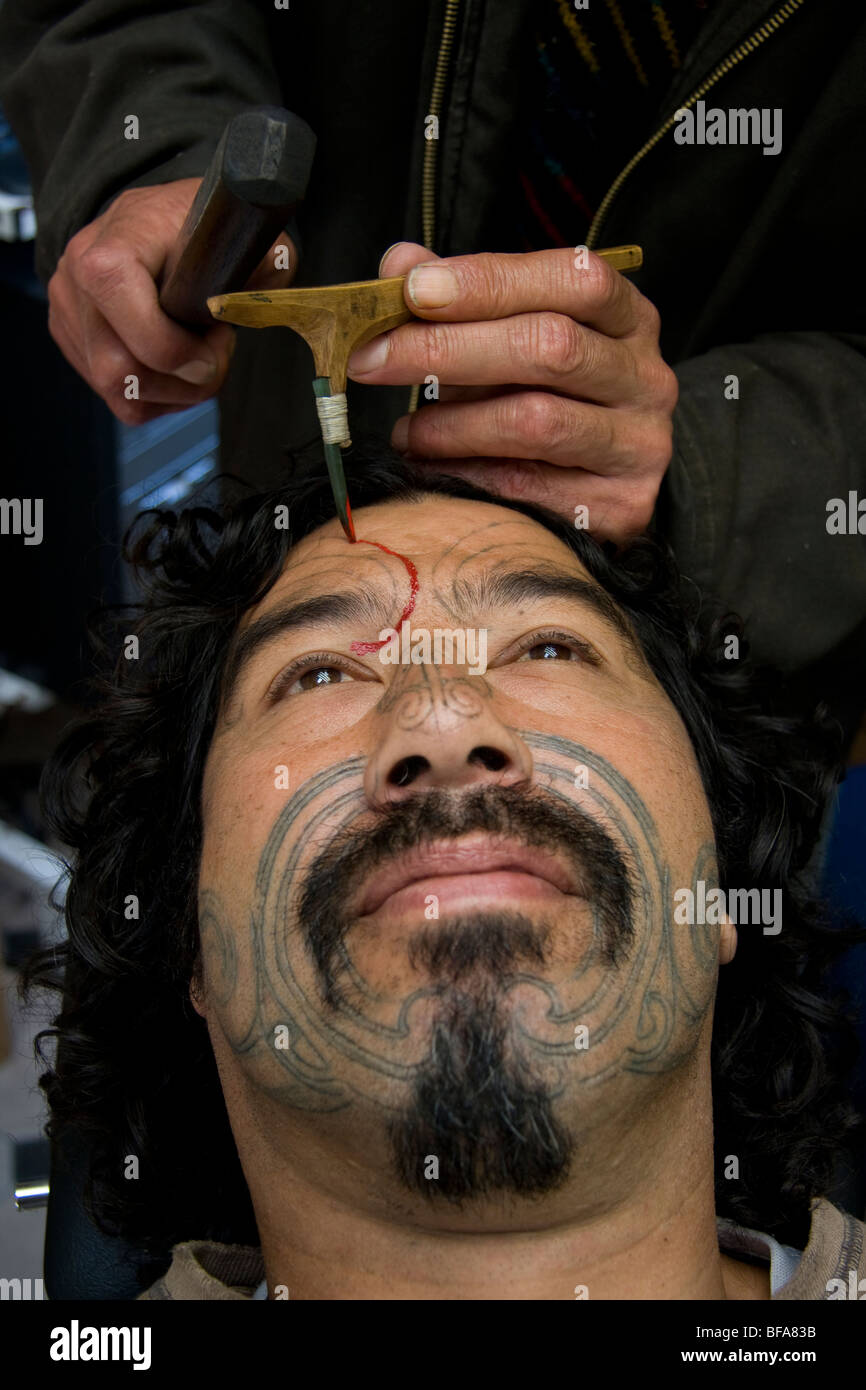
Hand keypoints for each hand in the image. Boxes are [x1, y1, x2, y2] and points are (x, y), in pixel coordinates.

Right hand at [48, 178, 296, 423]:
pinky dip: (157, 393)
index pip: (125, 311)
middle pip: (118, 371)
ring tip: (197, 354)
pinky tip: (177, 363)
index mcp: (114, 245)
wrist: (158, 220)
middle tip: (213, 352)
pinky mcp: (72, 339)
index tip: (216, 343)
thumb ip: (262, 268)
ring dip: (173, 390)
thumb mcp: (244, 235)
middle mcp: (76, 278)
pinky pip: (118, 397)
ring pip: (120, 393)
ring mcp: (68, 312)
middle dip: (181, 380)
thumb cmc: (201, 228)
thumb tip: (257, 304)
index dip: (177, 350)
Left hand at [347, 242, 677, 540]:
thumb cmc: (544, 400)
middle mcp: (646, 378)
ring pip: (537, 421)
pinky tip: (433, 470)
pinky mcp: (621, 506)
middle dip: (447, 349)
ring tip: (404, 430)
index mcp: (628, 318)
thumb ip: (460, 299)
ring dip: (451, 424)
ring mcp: (639, 445)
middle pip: (550, 347)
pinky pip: (527, 488)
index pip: (573, 278)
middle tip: (372, 360)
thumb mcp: (508, 339)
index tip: (413, 290)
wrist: (598, 489)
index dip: (491, 280)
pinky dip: (466, 476)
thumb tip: (399, 263)